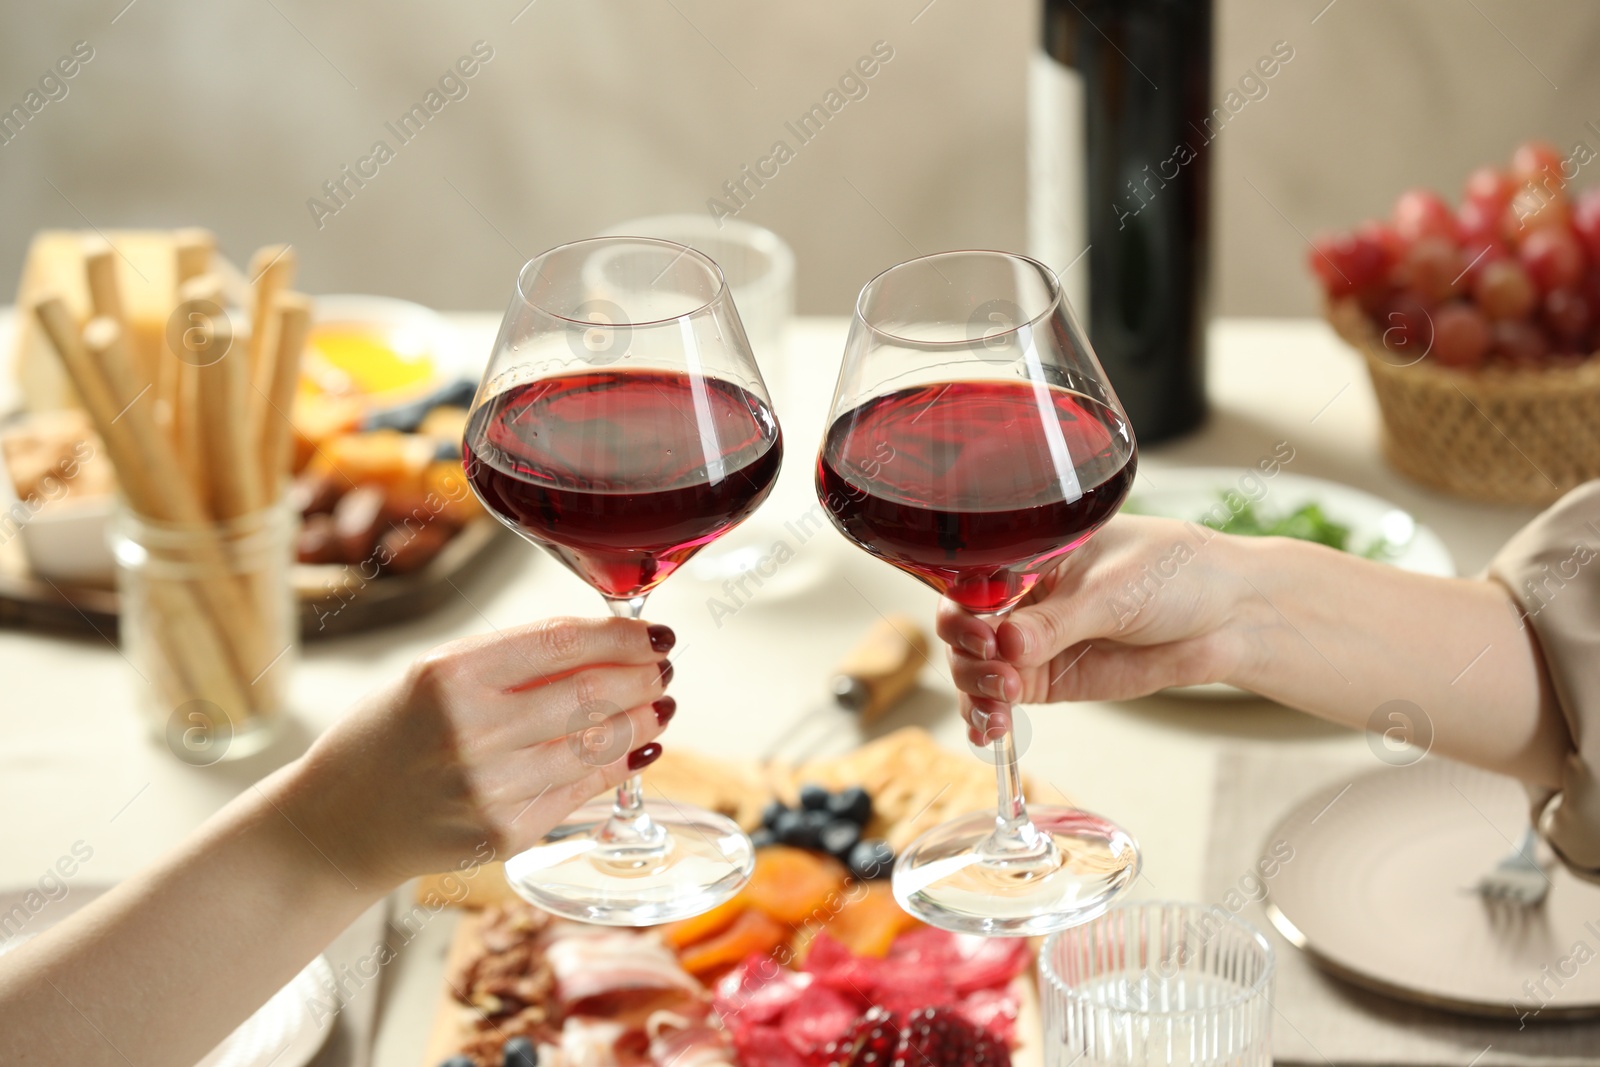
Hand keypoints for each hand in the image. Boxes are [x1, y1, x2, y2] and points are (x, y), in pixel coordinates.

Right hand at [273, 616, 676, 888]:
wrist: (340, 823)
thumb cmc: (389, 736)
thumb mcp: (431, 676)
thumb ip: (512, 660)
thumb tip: (606, 644)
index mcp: (448, 676)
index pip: (561, 642)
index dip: (620, 635)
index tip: (649, 631)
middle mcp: (471, 731)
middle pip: (589, 692)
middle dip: (641, 675)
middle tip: (662, 666)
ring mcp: (491, 788)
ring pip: (597, 743)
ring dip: (641, 719)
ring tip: (658, 703)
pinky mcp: (506, 833)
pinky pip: (583, 790)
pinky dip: (618, 764)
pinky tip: (637, 746)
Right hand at [938, 515, 1258, 740]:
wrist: (1226, 616)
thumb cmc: (1175, 574)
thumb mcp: (1113, 591)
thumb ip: (1058, 622)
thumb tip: (1006, 647)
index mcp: (1026, 557)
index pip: (968, 582)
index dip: (963, 611)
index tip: (983, 636)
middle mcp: (1021, 599)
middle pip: (962, 631)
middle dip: (968, 659)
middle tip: (1000, 676)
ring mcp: (1031, 643)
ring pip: (975, 671)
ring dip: (976, 692)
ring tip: (1002, 709)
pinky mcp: (1047, 681)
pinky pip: (1002, 701)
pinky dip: (988, 719)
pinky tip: (990, 732)